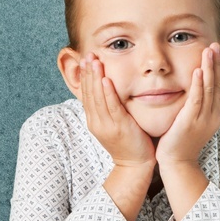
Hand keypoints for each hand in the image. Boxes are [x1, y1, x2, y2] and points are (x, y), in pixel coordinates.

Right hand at [80, 54, 155, 168]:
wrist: (135, 165)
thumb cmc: (128, 142)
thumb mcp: (113, 124)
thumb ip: (109, 108)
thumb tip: (108, 90)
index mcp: (94, 120)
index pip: (86, 94)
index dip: (85, 76)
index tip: (85, 60)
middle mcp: (96, 122)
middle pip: (89, 93)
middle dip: (87, 73)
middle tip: (87, 55)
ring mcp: (106, 125)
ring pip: (98, 98)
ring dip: (95, 78)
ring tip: (94, 61)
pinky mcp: (119, 127)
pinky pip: (112, 107)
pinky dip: (108, 93)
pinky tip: (106, 80)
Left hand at [155, 42, 219, 167]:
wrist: (178, 163)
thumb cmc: (182, 140)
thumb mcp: (196, 118)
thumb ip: (199, 101)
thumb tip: (201, 84)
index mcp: (217, 111)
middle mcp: (215, 113)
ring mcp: (205, 118)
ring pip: (211, 88)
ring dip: (211, 67)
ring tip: (211, 49)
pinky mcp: (191, 121)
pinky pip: (197, 99)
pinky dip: (199, 84)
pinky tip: (198, 70)